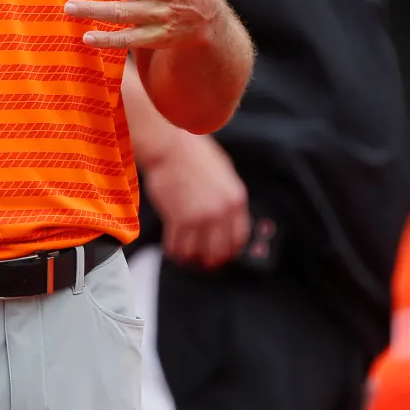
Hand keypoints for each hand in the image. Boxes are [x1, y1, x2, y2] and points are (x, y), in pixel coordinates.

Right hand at [142, 132, 250, 267]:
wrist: (169, 147)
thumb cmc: (193, 154)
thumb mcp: (223, 173)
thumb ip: (227, 197)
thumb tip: (226, 217)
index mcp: (236, 199)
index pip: (239, 238)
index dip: (230, 251)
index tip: (222, 253)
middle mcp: (220, 212)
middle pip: (219, 252)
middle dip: (210, 261)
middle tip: (203, 262)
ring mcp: (199, 217)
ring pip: (196, 253)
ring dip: (190, 258)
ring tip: (185, 257)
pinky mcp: (178, 218)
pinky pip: (176, 245)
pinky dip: (173, 251)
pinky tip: (172, 249)